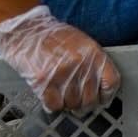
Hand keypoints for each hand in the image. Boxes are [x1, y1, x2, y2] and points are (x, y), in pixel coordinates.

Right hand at [0, 5, 119, 112]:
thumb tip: (101, 88)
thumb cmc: (54, 37)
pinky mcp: (43, 81)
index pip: (110, 82)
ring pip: (72, 104)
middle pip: (90, 99)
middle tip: (78, 102)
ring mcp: (62, 73)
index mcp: (93, 52)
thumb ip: (93, 63)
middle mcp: (80, 64)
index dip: (107, 96)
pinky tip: (51, 96)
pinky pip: (54, 105)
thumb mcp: (82, 43)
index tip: (102, 100)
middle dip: (84, 105)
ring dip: (67, 104)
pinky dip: (53, 105)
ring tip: (62, 94)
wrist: (27, 31)